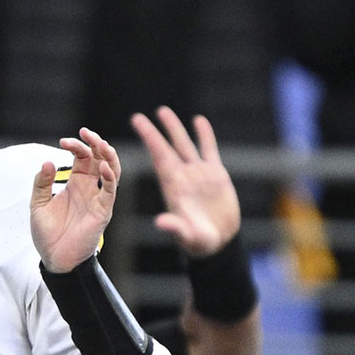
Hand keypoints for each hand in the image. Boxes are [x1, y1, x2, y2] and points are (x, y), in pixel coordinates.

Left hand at [31, 127, 119, 272]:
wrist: (54, 258)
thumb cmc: (48, 233)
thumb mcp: (38, 203)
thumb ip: (41, 183)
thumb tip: (46, 161)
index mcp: (76, 184)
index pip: (83, 157)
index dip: (76, 146)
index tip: (64, 141)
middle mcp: (90, 188)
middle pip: (100, 159)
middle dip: (96, 143)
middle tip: (86, 133)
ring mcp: (98, 199)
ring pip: (112, 171)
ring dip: (108, 156)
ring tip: (100, 144)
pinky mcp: (103, 212)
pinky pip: (110, 192)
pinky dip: (109, 178)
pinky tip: (103, 167)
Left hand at [132, 106, 239, 257]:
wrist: (219, 243)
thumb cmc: (199, 242)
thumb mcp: (187, 236)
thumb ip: (175, 227)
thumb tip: (160, 222)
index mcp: (173, 186)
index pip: (158, 155)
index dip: (149, 137)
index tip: (136, 122)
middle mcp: (182, 176)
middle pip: (166, 147)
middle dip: (154, 131)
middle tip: (138, 116)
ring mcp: (198, 174)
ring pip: (185, 144)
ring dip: (174, 129)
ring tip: (162, 111)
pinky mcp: (216, 175)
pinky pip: (209, 150)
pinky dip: (205, 135)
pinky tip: (199, 120)